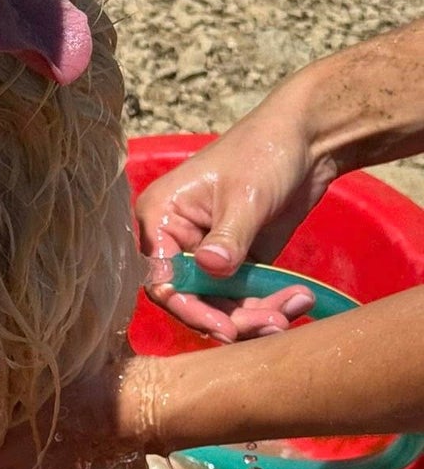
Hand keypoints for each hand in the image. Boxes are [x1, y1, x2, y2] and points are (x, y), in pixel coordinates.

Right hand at [135, 93, 331, 340]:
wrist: (308, 140)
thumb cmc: (264, 153)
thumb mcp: (246, 196)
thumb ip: (228, 237)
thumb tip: (209, 269)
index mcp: (161, 217)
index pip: (161, 278)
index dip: (189, 307)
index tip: (226, 327)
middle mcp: (177, 241)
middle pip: (192, 299)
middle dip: (233, 317)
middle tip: (273, 323)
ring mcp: (208, 254)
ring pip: (221, 304)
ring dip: (257, 315)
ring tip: (293, 310)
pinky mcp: (237, 263)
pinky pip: (245, 297)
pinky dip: (270, 304)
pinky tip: (299, 300)